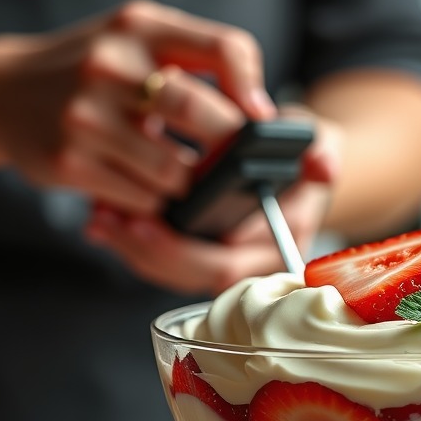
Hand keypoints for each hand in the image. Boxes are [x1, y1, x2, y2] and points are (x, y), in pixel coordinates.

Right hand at [0, 0, 274, 216]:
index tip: (261, 119)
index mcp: (140, 28)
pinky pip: (141, 198)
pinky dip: (151, 201)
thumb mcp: (136, 40)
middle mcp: (110, 65)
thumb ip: (195, 59)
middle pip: (199, 114)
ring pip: (174, 170)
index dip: (251, 86)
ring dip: (185, 183)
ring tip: (176, 177)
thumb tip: (258, 112)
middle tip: (232, 167)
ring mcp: (85, 116)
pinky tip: (139, 188)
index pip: (224, 47)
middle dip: (226, 149)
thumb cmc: (90, 72)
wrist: (0, 93)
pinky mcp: (68, 162)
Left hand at [86, 110, 342, 294]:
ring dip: (130, 247)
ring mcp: (216, 261)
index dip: (189, 251)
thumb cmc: (303, 155)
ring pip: (169, 272)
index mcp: (277, 246)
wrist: (295, 170)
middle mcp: (246, 264)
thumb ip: (321, 150)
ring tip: (99, 217)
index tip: (154, 223)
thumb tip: (322, 167)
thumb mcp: (318, 143)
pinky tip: (100, 216)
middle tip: (115, 220)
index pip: (229, 264)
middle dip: (150, 251)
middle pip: (190, 276)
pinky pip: (157, 259)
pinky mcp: (192, 254)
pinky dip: (128, 240)